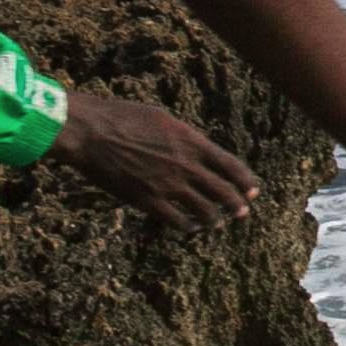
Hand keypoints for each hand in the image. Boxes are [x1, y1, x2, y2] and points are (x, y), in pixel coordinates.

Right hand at [43, 93, 261, 230]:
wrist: (91, 132)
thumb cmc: (123, 117)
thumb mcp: (163, 119)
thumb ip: (184, 137)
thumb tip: (198, 149)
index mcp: (191, 141)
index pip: (231, 165)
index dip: (246, 181)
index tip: (253, 190)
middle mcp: (186, 165)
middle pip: (224, 192)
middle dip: (237, 204)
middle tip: (242, 212)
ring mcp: (168, 185)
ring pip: (205, 211)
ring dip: (215, 220)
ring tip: (218, 222)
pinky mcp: (149, 201)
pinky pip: (178, 222)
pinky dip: (189, 227)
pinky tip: (190, 227)